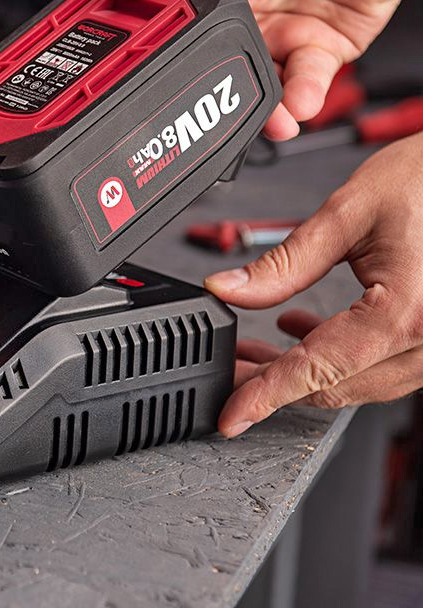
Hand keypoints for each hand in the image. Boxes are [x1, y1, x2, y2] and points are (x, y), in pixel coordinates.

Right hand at [109, 0, 422, 139]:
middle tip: (202, 118)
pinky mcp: (319, 48)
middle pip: (210, 69)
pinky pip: (303, 85)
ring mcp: (279, 32)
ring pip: (254, 87)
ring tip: (264, 120)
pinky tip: (298, 101)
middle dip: (206, 100)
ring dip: (257, 111)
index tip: (142, 78)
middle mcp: (242, 12)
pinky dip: (300, 100)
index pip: (168, 27)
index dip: (153, 54)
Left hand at [204, 132, 422, 436]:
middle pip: (334, 386)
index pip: (317, 370)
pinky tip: (300, 330)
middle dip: (272, 383)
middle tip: (229, 367)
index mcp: (406, 314)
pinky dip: (334, 357)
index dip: (265, 396)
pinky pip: (379, 365)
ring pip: (356, 382)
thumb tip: (227, 289)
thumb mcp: (346, 215)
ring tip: (254, 349)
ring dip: (302, 371)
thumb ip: (283, 264)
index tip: (230, 416)